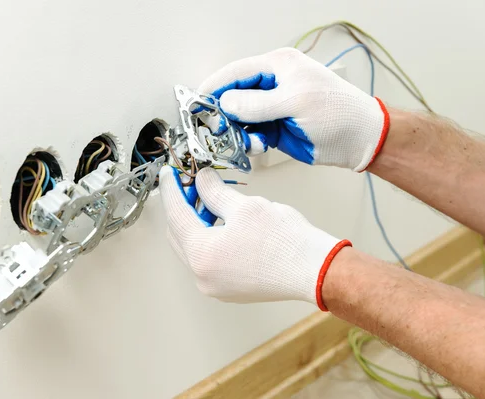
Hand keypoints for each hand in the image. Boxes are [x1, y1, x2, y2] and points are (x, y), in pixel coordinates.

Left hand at [159, 165, 350, 308]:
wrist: (315, 271)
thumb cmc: (284, 241)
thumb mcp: (244, 206)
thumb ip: (214, 192)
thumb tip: (202, 181)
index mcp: (202, 254)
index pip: (176, 215)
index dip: (171, 189)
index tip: (169, 173)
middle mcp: (202, 276)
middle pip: (179, 235)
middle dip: (182, 207)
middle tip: (191, 184)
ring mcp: (216, 286)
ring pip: (193, 249)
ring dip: (196, 223)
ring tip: (210, 201)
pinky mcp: (230, 290)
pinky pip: (209, 261)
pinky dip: (209, 240)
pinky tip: (221, 223)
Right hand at [198, 47, 389, 170]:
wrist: (360, 140)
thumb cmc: (339, 113)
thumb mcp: (295, 103)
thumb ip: (258, 104)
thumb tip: (226, 102)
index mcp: (278, 66)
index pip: (236, 72)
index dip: (214, 87)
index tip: (196, 103)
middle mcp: (272, 84)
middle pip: (233, 96)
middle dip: (223, 114)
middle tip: (215, 129)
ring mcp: (273, 107)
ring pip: (239, 118)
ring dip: (237, 132)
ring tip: (246, 141)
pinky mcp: (275, 128)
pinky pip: (251, 134)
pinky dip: (249, 142)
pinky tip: (257, 146)